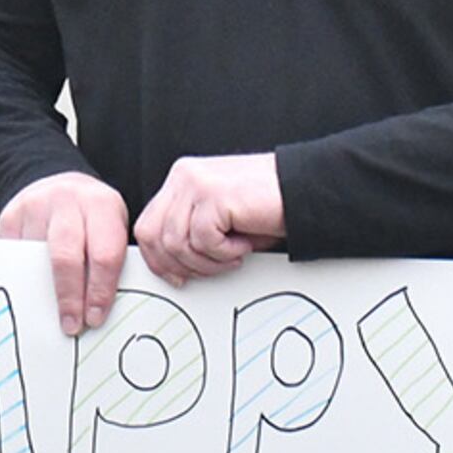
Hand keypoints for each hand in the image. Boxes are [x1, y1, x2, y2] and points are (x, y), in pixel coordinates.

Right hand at [0, 169, 129, 335]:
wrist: (60, 187)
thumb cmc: (92, 216)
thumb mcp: (112, 226)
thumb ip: (111, 258)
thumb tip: (103, 307)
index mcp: (102, 205)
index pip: (104, 254)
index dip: (100, 290)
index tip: (95, 317)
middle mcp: (68, 202)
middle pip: (67, 257)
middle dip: (70, 297)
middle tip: (72, 324)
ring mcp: (36, 207)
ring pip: (36, 258)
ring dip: (43, 291)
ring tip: (49, 316)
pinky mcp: (10, 216)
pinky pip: (12, 255)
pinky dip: (21, 279)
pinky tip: (29, 295)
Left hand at [134, 152, 284, 287]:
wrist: (304, 191)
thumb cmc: (268, 207)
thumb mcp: (218, 219)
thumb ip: (190, 230)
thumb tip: (170, 264)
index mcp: (183, 179)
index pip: (148, 224)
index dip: (158, 258)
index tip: (176, 276)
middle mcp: (184, 176)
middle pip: (154, 234)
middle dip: (179, 264)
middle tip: (209, 270)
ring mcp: (196, 183)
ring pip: (177, 242)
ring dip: (207, 261)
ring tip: (233, 255)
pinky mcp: (214, 194)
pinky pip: (203, 240)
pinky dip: (225, 253)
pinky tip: (244, 244)